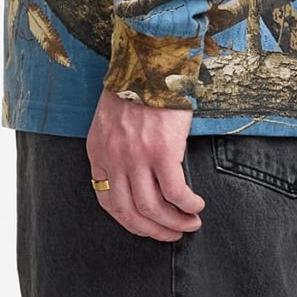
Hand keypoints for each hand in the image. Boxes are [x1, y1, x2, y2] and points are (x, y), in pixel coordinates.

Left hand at [88, 92, 203, 240]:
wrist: (151, 61)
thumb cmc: (136, 87)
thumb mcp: (111, 120)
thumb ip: (116, 148)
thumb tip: (135, 175)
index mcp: (98, 152)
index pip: (107, 201)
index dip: (128, 221)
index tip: (146, 226)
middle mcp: (114, 158)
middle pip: (129, 211)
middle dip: (152, 230)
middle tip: (171, 235)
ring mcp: (137, 156)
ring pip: (152, 207)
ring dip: (173, 222)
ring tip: (190, 224)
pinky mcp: (162, 151)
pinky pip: (175, 191)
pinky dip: (187, 205)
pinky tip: (197, 205)